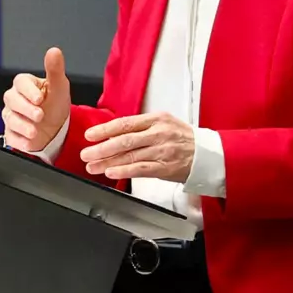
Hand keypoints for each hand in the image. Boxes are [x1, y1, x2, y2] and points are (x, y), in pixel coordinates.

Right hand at [2, 47, 71, 151]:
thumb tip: (54, 51)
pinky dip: (20, 140)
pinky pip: (11, 136)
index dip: (28, 91)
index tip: (39, 98)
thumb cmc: (55, 105)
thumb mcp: (59, 87)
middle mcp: (15, 99)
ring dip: (23, 126)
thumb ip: (55, 69)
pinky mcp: (11, 133)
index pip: (20, 82)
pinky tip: (30, 141)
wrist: (56, 130)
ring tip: (35, 131)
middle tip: (40, 115)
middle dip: (26, 109)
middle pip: (12, 100)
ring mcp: (11, 116)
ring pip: (10, 119)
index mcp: (25, 85)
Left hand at [80, 112, 194, 182]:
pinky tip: (111, 173)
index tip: (90, 135)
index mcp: (156, 119)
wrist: (207, 154)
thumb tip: (113, 134)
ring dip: (108, 162)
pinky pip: (141, 169)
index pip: (126, 123)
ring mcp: (162, 151)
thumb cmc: (183, 139)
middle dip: (102, 148)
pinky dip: (124, 171)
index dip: (105, 129)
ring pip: (130, 156)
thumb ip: (141, 128)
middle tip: (85, 153)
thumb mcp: (164, 124)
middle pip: (125, 140)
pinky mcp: (165, 168)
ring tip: (92, 166)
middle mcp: (158, 134)